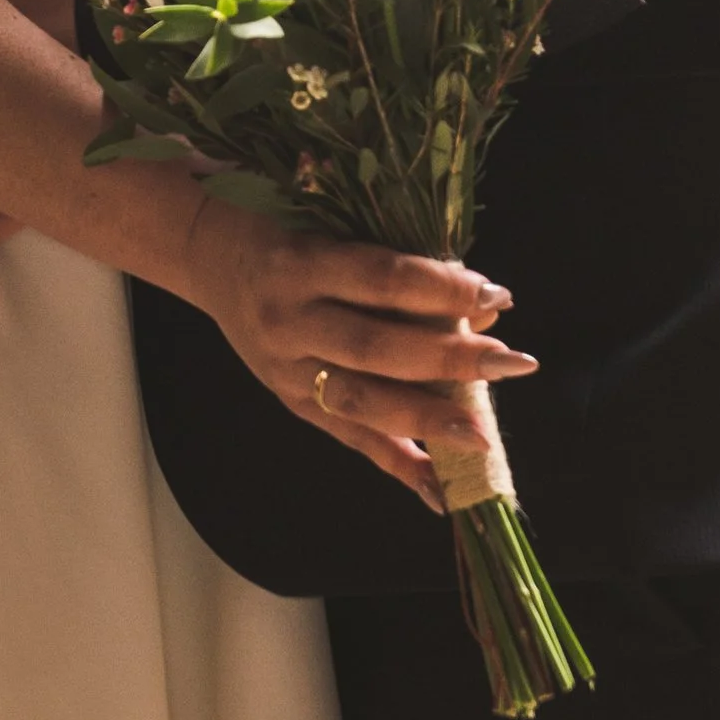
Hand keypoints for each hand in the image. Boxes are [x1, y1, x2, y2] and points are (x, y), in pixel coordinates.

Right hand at [177, 194, 535, 512]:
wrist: (208, 256)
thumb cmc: (287, 230)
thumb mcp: (337, 229)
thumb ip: (404, 266)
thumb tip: (486, 308)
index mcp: (302, 263)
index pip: (381, 279)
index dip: (441, 288)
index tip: (499, 294)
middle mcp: (290, 319)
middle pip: (376, 347)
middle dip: (449, 358)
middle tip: (511, 361)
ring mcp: (286, 368)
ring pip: (361, 401)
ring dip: (428, 419)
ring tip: (483, 434)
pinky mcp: (289, 401)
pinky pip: (348, 437)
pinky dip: (396, 464)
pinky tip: (440, 489)